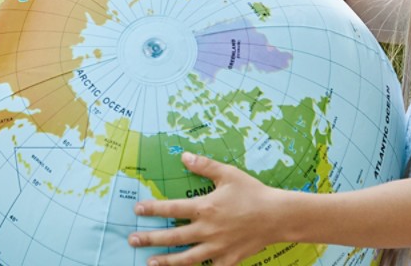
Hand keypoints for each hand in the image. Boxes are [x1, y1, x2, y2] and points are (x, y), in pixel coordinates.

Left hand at [129, 153, 277, 265]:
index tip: (136, 210)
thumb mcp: (228, 174)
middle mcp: (207, 230)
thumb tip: (184, 156)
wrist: (278, 216)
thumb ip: (204, 166)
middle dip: (150, 239)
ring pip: (187, 258)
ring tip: (150, 263)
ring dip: (166, 261)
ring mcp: (217, 247)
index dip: (152, 209)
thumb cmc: (253, 192)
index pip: (171, 209)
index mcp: (205, 208)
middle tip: (132, 240)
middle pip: (172, 236)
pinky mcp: (229, 259)